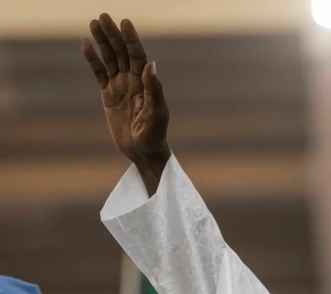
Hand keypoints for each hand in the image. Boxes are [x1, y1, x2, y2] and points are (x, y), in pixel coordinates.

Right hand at [82, 15, 169, 193]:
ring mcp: (120, 87)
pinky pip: (99, 74)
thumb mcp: (156, 114)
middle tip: (103, 17)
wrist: (143, 152)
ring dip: (102, 42)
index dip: (131, 40)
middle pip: (121, 53)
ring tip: (94, 23)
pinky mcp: (109, 96)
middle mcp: (133, 81)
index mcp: (146, 84)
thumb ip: (153, 90)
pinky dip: (93, 60)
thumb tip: (150, 64)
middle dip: (113, 35)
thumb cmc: (154, 135)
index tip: (125, 22)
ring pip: (109, 59)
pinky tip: (87, 45)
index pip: (138, 56)